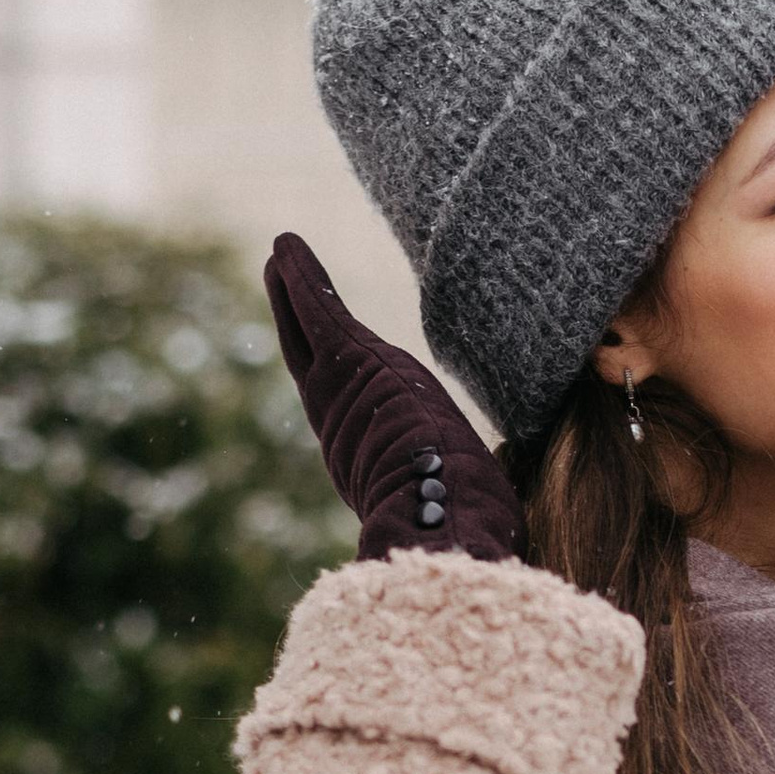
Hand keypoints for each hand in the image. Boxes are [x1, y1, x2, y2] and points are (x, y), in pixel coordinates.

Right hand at [264, 236, 521, 564]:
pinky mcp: (348, 362)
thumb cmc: (463, 529)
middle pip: (312, 365)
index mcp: (366, 462)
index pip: (346, 413)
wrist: (442, 519)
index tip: (329, 362)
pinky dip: (300, 278)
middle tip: (283, 288)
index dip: (335, 384)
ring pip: (308, 334)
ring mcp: (340, 394)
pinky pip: (319, 310)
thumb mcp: (458, 510)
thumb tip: (493, 525)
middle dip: (297, 326)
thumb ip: (460, 503)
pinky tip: (285, 244)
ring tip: (281, 257)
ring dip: (292, 293)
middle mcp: (343, 428)